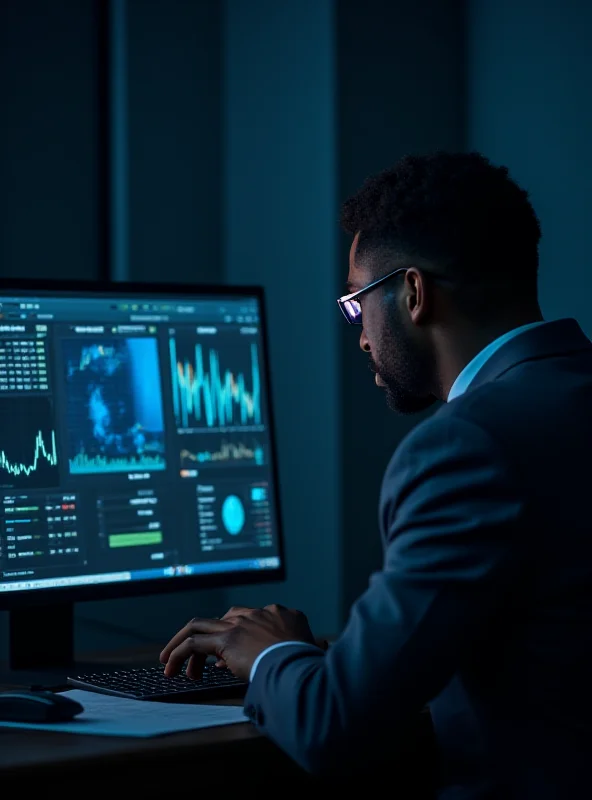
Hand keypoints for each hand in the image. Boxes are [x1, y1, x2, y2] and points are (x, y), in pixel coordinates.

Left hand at [160, 604, 316, 681]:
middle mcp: (257, 613)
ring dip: (181, 643)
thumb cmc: (309, 662)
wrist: (301, 663)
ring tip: (170, 662)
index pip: (249, 620)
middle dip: (209, 640)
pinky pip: (194, 643)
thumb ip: (299, 647)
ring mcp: (241, 623)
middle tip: (200, 662)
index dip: (237, 639)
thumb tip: (295, 652)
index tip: (229, 661)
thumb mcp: (309, 651)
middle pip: (223, 619)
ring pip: (199, 626)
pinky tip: (172, 667)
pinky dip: (179, 653)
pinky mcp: (226, 639)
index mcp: (280, 613)